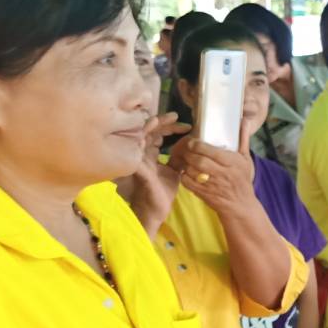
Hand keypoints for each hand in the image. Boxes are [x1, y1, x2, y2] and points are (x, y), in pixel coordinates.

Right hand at [128, 112, 190, 235]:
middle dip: (160, 122)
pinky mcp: (139, 172)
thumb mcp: (175, 171)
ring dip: (147, 128)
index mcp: (151, 153)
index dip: (171, 126)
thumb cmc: (163, 191)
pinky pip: (136, 157)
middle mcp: (143, 154)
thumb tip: (192, 146)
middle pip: (148, 131)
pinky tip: (145, 138)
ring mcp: (139, 162)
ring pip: (138, 139)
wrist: (156, 211)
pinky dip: (139, 147)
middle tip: (175, 116)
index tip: (187, 125)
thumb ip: (180, 158)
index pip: (159, 133)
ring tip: (156, 120)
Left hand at [171, 129, 258, 225]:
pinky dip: (184, 176)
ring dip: (185, 163)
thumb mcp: (246, 159)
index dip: (198, 145)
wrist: (241, 206)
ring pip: (192, 171)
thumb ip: (243, 139)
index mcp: (233, 163)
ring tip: (183, 158)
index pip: (211, 152)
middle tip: (185, 148)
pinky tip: (185, 171)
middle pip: (199, 161)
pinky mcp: (204, 194)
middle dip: (189, 153)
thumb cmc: (243, 180)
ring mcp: (212, 185)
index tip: (192, 141)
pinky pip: (188, 183)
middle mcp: (223, 174)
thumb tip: (245, 120)